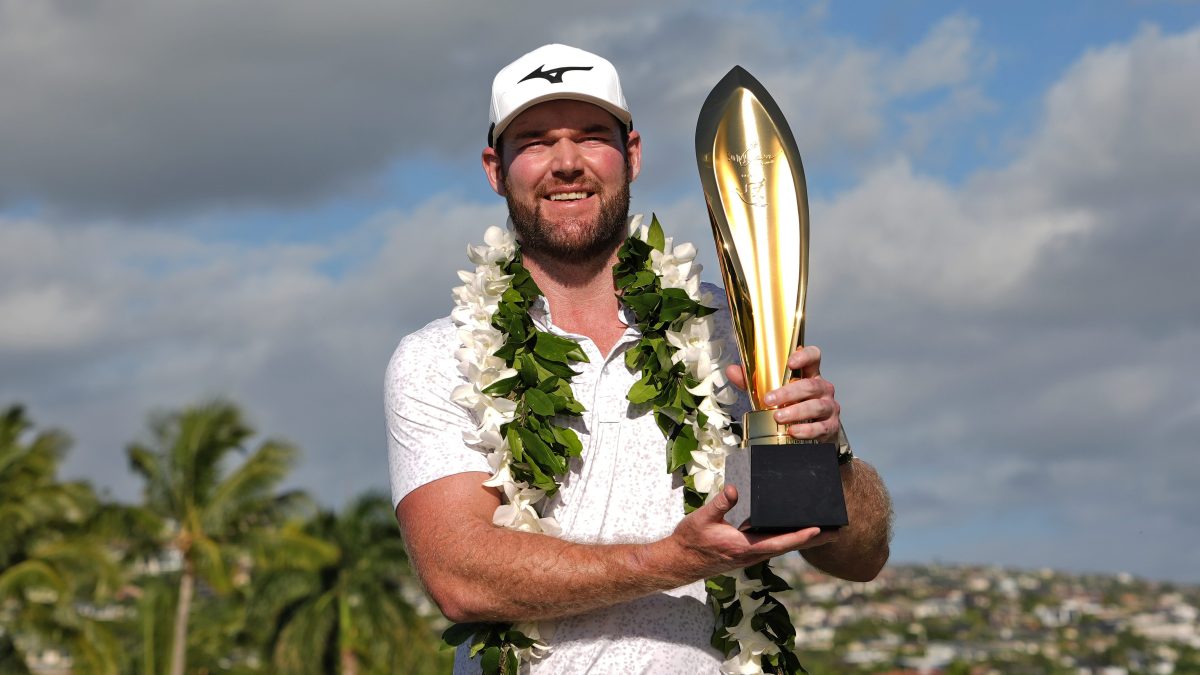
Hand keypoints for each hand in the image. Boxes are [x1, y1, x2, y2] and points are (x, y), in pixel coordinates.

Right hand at [668, 484, 836, 577]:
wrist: (679, 561)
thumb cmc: (690, 540)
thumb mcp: (701, 519)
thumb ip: (719, 504)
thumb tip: (735, 489)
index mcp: (743, 546)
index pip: (778, 542)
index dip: (799, 536)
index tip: (818, 529)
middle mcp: (751, 554)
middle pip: (788, 546)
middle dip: (813, 540)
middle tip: (837, 531)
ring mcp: (750, 555)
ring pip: (783, 547)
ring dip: (804, 540)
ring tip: (824, 530)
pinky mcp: (747, 553)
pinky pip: (774, 546)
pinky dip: (789, 539)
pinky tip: (795, 531)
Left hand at [725, 345, 840, 442]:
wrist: (814, 433)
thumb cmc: (792, 406)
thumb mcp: (773, 392)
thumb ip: (753, 382)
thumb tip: (732, 370)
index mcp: (810, 375)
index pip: (814, 357)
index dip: (805, 356)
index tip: (790, 362)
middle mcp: (822, 388)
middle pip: (810, 385)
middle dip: (788, 392)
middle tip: (769, 399)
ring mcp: (829, 407)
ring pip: (816, 406)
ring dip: (795, 412)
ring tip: (778, 417)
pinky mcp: (830, 426)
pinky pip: (820, 427)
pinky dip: (806, 430)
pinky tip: (793, 431)